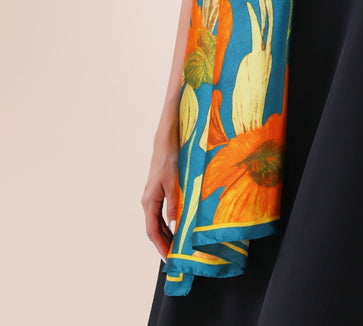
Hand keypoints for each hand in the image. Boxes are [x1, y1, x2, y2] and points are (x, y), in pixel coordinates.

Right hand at [141, 132, 179, 261]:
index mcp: (149, 201)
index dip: (159, 246)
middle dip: (162, 244)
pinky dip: (166, 224)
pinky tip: (174, 228)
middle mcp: (147, 202)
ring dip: (164, 235)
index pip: (152, 231)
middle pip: (153, 229)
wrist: (165, 143)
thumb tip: (173, 226)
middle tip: (174, 257)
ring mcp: (151, 197)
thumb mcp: (173, 183)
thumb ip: (173, 205)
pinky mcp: (157, 193)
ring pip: (156, 222)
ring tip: (175, 247)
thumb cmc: (169, 160)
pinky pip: (159, 214)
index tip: (168, 258)